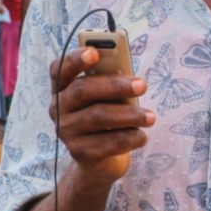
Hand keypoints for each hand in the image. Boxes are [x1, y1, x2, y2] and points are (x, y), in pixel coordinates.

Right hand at [48, 47, 153, 182]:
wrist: (101, 158)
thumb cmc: (107, 113)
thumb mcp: (108, 95)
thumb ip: (111, 82)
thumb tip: (130, 79)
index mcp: (63, 86)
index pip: (59, 68)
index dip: (75, 59)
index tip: (94, 52)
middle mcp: (59, 107)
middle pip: (83, 90)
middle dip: (115, 85)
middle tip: (142, 85)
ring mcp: (66, 131)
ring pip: (98, 116)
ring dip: (130, 115)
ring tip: (151, 117)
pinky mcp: (79, 152)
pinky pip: (107, 142)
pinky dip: (130, 137)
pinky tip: (142, 136)